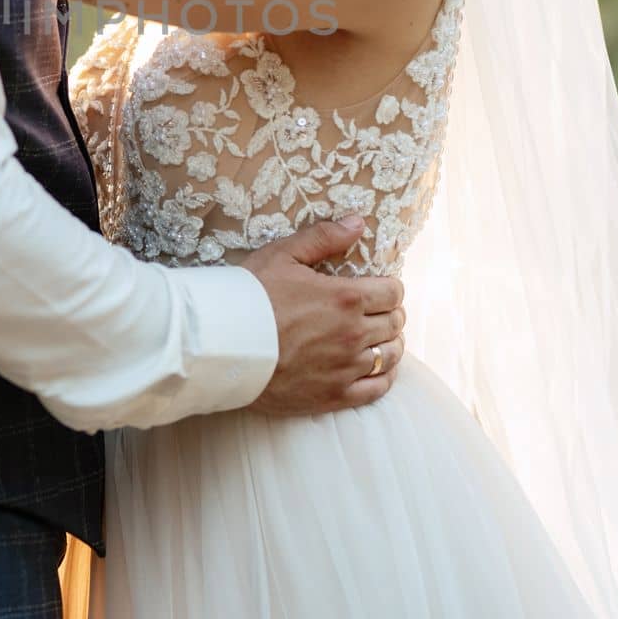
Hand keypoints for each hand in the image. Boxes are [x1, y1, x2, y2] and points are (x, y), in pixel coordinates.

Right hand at [236, 218, 405, 416]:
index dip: (389, 287)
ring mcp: (346, 368)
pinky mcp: (334, 395)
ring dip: (390, 343)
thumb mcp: (283, 255)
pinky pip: (377, 388)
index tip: (379, 288)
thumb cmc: (250, 296)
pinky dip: (383, 377)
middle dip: (390, 312)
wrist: (223, 345)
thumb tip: (358, 223)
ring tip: (378, 337)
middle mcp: (353, 333)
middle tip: (376, 310)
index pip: (393, 292)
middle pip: (395, 323)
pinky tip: (376, 369)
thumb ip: (324, 237)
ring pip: (390, 356)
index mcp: (345, 297)